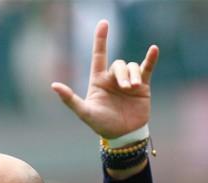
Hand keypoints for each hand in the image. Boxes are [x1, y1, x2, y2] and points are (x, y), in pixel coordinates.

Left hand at [51, 20, 158, 138]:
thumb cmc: (101, 124)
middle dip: (122, 74)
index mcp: (98, 80)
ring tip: (133, 88)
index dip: (101, 39)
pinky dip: (151, 59)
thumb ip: (70, 99)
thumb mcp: (84, 112)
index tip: (103, 23)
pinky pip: (146, 68)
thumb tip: (53, 85)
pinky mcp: (143, 85)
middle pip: (118, 64)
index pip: (99, 55)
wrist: (122, 134)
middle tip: (126, 88)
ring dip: (133, 75)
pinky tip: (154, 50)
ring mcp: (128, 81)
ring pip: (131, 67)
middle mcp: (112, 78)